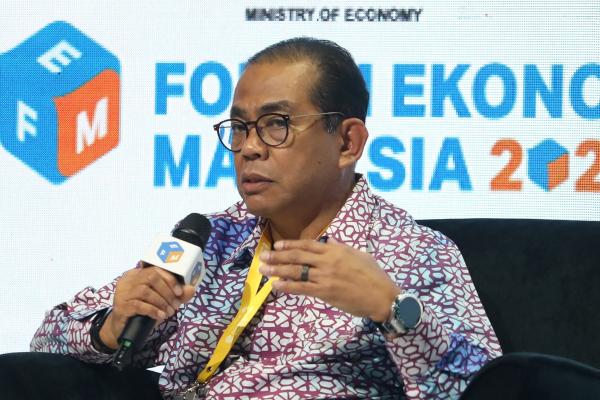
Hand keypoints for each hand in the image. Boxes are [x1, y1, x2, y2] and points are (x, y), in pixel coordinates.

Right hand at [99, 263, 195, 348]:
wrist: (122, 328)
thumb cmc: (143, 311)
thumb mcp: (162, 301)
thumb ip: (176, 295)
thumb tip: (191, 289)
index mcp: (138, 273)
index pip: (156, 269)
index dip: (170, 279)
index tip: (180, 292)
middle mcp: (129, 280)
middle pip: (151, 278)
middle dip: (167, 292)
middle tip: (176, 305)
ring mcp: (123, 292)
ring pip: (146, 291)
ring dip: (162, 302)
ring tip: (169, 312)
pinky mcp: (121, 306)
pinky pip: (139, 305)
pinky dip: (153, 310)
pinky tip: (160, 316)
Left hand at [258, 238, 400, 321]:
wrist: (382, 295)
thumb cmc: (374, 275)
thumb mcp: (359, 255)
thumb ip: (342, 248)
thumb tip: (330, 242)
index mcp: (335, 250)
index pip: (307, 245)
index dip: (290, 245)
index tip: (277, 246)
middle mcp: (327, 261)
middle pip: (297, 256)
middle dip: (278, 256)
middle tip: (263, 256)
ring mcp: (325, 276)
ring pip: (296, 271)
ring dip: (277, 270)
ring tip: (263, 270)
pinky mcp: (325, 291)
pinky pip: (302, 288)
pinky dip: (287, 286)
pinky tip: (276, 285)